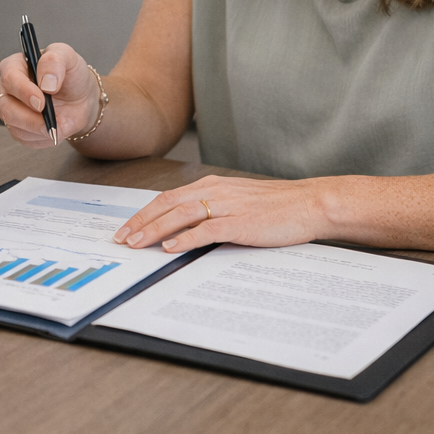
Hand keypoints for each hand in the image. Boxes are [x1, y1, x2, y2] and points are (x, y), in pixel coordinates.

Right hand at [0, 42, 96, 146]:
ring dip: (38, 128)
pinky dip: (42, 137)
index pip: (9, 78)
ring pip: (13, 124)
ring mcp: (9, 108)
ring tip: (57, 121)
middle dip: (30, 117)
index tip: (41, 102)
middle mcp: (7, 87)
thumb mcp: (68, 57)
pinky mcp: (16, 127)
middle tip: (51, 118)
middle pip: (5, 106)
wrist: (79, 99)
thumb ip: (54, 61)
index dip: (24, 91)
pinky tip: (53, 127)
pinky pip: (23, 137)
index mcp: (15, 65)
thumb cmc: (70, 75)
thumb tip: (46, 82)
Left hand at [112, 174, 324, 252]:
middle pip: (167, 204)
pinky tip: (171, 248)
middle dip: (141, 222)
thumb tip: (185, 227)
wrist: (311, 203)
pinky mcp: (241, 223)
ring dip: (155, 230)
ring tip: (138, 243)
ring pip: (180, 215)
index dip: (144, 212)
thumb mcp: (237, 200)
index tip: (127, 227)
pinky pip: (206, 230)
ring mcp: (227, 206)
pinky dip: (185, 239)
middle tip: (122, 238)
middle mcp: (214, 191)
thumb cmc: (276, 206)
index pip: (168, 197)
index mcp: (211, 185)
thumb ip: (212, 209)